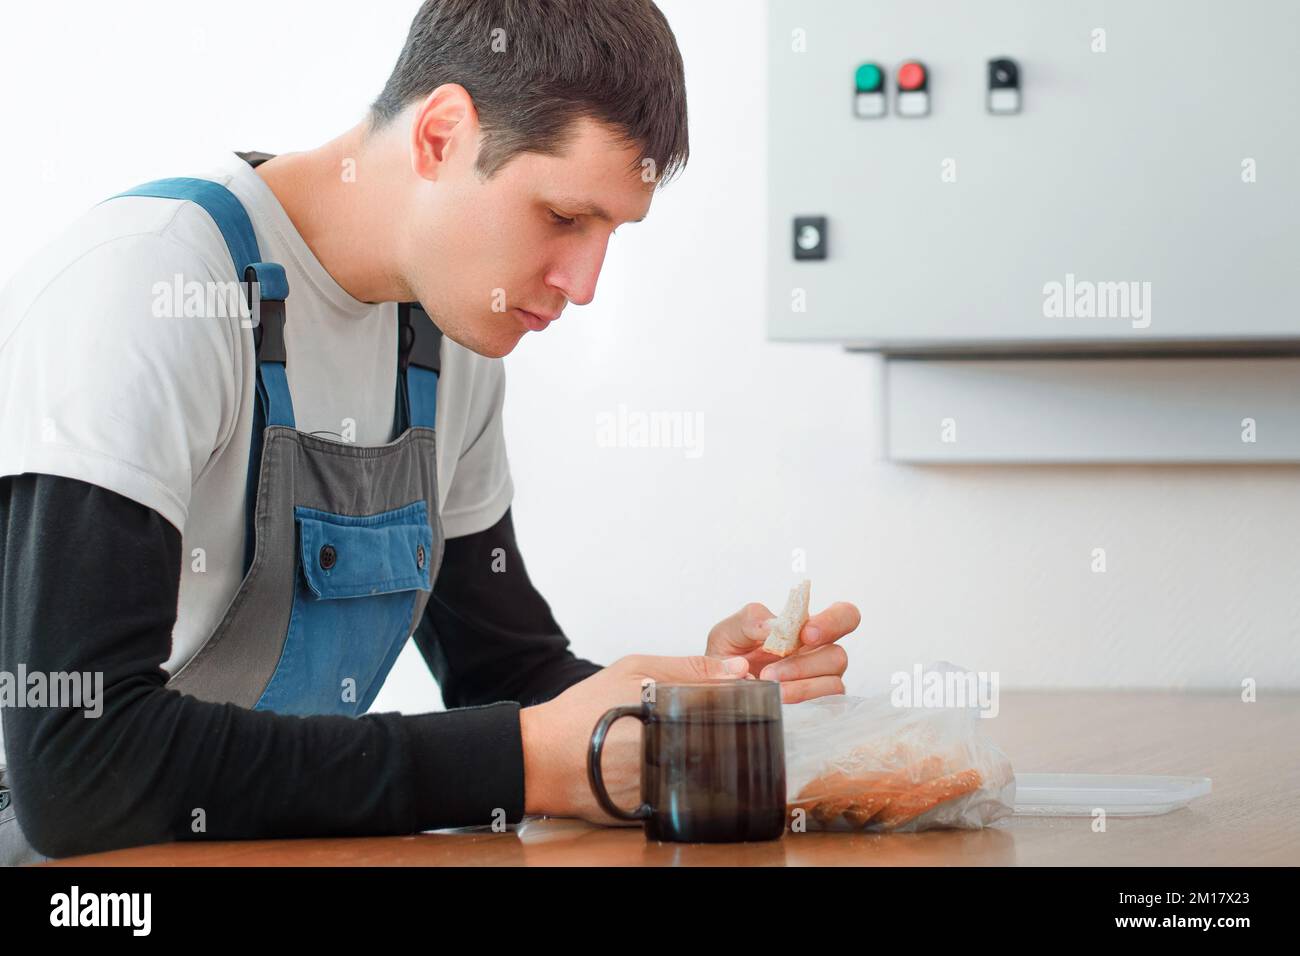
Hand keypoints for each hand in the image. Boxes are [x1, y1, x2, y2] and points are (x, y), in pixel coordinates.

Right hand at [519, 653, 748, 824]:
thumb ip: (687, 667)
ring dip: (696, 758)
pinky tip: (655, 770)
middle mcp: (670, 750)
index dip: (728, 704)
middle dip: (712, 733)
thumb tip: (738, 670)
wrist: (542, 756)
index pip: (726, 709)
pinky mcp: (654, 809)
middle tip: (682, 726)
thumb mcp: (634, 669)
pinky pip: (682, 795)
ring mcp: (663, 783)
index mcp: (671, 712)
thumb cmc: (585, 710)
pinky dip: (677, 782)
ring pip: (704, 770)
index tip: (722, 701)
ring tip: (662, 747)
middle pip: (719, 742)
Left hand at [705, 600, 859, 703]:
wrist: (716, 690)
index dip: (833, 623)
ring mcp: (821, 683)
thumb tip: (773, 626)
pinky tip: (777, 700)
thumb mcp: (729, 631)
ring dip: (798, 684)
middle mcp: (820, 655)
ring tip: (766, 684)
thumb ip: (751, 619)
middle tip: (771, 671)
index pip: (844, 616)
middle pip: (840, 655)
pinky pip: (826, 705)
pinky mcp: (818, 707)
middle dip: (806, 663)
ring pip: (832, 682)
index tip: (805, 634)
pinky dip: (801, 700)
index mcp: (806, 630)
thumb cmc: (729, 656)